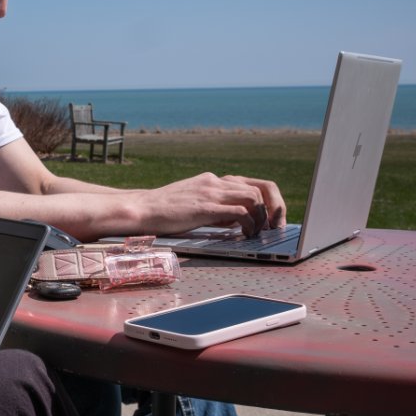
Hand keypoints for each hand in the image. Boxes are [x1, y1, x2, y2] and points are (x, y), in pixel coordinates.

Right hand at [141, 172, 285, 235]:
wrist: (140, 208)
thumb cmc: (163, 211)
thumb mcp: (193, 203)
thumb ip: (215, 208)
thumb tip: (235, 221)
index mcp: (212, 180)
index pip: (253, 183)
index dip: (270, 200)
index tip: (273, 218)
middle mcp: (214, 182)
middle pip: (261, 187)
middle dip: (275, 209)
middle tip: (275, 228)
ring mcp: (210, 192)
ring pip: (254, 197)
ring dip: (263, 218)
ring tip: (260, 233)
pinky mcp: (205, 207)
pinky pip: (240, 212)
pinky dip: (250, 224)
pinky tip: (247, 235)